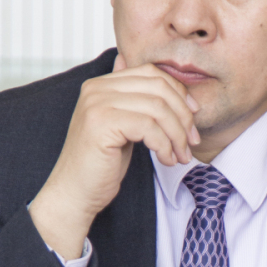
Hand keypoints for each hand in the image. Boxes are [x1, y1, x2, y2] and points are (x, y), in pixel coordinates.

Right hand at [29, 58, 200, 259]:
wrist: (74, 194)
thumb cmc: (101, 165)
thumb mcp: (124, 128)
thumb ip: (136, 103)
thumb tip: (160, 79)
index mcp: (101, 84)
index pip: (151, 73)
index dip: (179, 93)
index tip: (193, 117)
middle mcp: (96, 88)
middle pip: (158, 87)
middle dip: (183, 115)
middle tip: (191, 142)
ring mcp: (97, 104)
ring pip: (157, 108)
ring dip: (177, 134)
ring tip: (180, 156)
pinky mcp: (101, 123)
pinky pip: (148, 126)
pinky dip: (164, 144)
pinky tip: (166, 160)